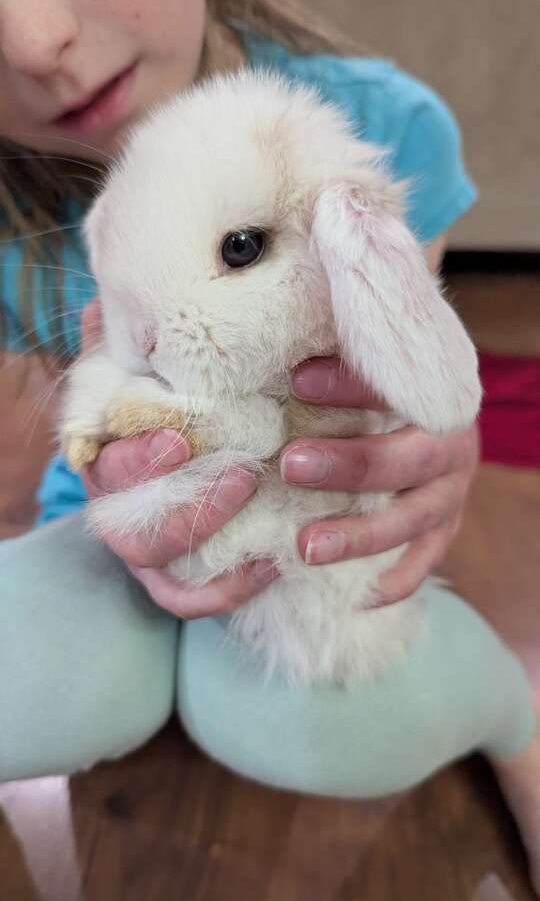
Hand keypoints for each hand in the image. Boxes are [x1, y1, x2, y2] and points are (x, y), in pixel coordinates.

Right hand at [78, 300, 277, 617]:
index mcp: (111, 461)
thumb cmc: (170, 406)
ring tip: (261, 505)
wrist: (193, 455)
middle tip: (241, 475)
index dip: (140, 459)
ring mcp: (150, 551)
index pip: (110, 469)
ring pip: (162, 565)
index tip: (181, 437)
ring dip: (210, 537)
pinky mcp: (181, 579)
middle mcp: (121, 511)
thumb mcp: (152, 371)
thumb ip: (131, 345)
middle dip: (184, 504)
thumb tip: (111, 301)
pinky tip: (271, 564)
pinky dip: (227, 590)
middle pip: (130, 527)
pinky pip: (193, 599)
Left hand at [281, 356, 478, 605]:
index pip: (393, 389)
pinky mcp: (445, 531)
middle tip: (290, 465)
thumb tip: (279, 354)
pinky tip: (355, 596)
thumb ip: (337, 356)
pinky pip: (423, 563)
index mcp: (434, 398)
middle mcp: (450, 448)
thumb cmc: (386, 387)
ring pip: (411, 521)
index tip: (297, 381)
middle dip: (347, 465)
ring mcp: (450, 495)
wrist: (437, 418)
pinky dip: (393, 582)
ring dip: (359, 536)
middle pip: (404, 461)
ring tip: (305, 547)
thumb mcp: (372, 365)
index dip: (346, 385)